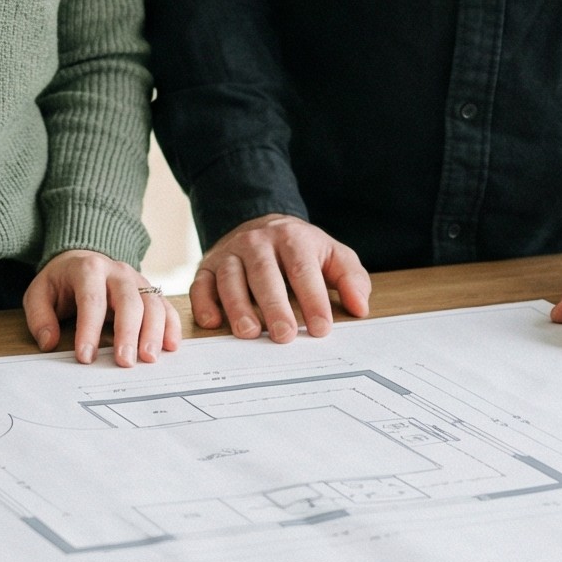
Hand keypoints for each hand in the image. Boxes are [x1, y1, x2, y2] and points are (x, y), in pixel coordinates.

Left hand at [25, 250, 180, 365]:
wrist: (83, 259)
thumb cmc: (62, 282)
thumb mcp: (40, 293)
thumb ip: (40, 317)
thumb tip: (49, 342)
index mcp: (88, 269)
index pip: (91, 300)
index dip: (89, 329)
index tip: (86, 357)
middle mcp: (117, 272)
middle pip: (128, 301)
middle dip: (128, 332)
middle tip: (125, 362)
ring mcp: (138, 280)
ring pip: (152, 303)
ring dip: (153, 332)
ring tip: (149, 358)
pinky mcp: (150, 291)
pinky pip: (166, 306)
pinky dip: (171, 326)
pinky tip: (170, 346)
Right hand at [190, 214, 371, 342]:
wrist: (262, 225)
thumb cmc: (300, 250)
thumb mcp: (331, 255)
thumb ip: (350, 278)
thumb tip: (360, 307)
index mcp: (292, 238)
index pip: (302, 269)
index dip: (313, 299)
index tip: (322, 328)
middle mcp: (257, 242)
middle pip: (264, 272)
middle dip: (274, 305)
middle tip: (284, 335)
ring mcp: (229, 253)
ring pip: (230, 277)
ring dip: (238, 306)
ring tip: (249, 333)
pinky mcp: (207, 266)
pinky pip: (201, 283)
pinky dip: (204, 303)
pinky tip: (212, 322)